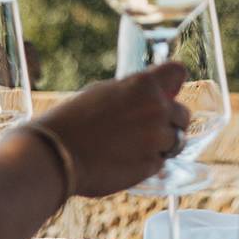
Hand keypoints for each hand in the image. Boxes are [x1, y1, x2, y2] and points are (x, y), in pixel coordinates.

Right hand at [30, 63, 188, 196]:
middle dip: (169, 122)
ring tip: (131, 147)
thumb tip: (156, 95)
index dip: (173, 85)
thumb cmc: (72, 121)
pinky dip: (148, 164)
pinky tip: (124, 161)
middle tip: (144, 130)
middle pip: (183, 114)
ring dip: (161, 145)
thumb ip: (134, 93)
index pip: (177, 73)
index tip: (167, 94)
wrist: (55, 154)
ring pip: (176, 141)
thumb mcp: (103, 93)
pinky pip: (160, 163)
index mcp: (143, 84)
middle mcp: (156, 108)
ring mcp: (156, 138)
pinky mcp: (151, 166)